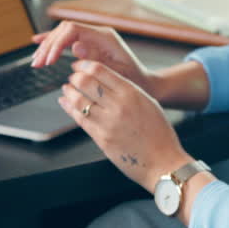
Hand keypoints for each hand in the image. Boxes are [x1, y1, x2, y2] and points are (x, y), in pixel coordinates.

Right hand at [31, 21, 157, 96]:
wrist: (143, 82)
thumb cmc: (133, 80)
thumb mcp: (117, 73)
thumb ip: (96, 60)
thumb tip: (76, 47)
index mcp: (105, 37)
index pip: (73, 30)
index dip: (57, 43)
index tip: (48, 61)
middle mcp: (98, 33)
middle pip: (65, 30)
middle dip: (49, 45)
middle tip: (38, 64)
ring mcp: (93, 37)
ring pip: (64, 34)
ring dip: (48, 46)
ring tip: (37, 61)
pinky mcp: (90, 44)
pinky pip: (67, 39)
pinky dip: (53, 41)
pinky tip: (38, 42)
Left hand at [59, 59, 190, 191]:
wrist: (163, 162)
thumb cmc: (159, 134)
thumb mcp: (148, 103)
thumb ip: (127, 91)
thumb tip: (107, 81)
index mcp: (131, 92)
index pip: (100, 70)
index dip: (85, 65)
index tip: (79, 65)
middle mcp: (118, 105)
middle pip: (86, 82)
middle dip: (75, 77)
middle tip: (73, 77)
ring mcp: (108, 122)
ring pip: (79, 100)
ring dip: (69, 92)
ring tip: (67, 89)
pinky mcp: (101, 138)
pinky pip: (80, 119)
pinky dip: (69, 108)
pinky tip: (65, 103)